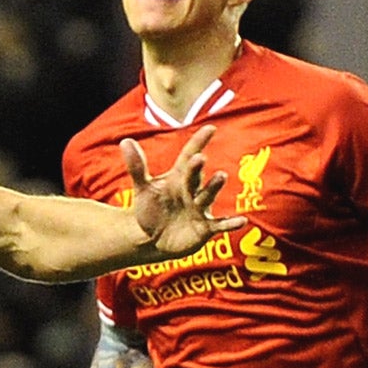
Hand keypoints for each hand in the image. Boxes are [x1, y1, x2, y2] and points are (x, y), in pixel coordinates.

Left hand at [124, 127, 242, 256]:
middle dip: (197, 168)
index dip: (199, 142)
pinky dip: (231, 223)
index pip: (190, 155)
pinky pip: (220, 225)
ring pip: (208, 196)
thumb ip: (137, 167)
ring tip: (221, 176)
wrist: (152, 239)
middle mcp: (192, 190)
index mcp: (179, 177)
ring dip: (213, 187)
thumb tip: (125, 141)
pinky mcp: (205, 228)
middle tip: (200, 158)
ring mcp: (200, 208)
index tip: (210, 128)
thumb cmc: (150, 209)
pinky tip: (242, 221)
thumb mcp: (143, 188)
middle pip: (196, 176)